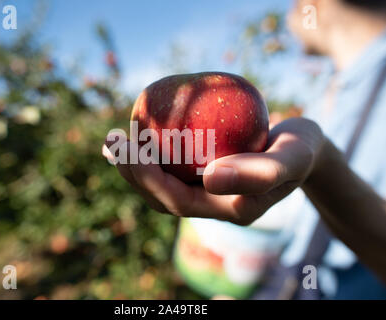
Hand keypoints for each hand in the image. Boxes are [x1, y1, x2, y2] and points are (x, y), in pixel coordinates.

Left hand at [102, 117, 325, 225]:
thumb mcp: (292, 159)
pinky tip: (136, 135)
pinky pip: (171, 165)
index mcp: (226, 209)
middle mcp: (211, 203)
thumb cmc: (301, 151)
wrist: (305, 148)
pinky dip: (150, 152)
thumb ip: (262, 173)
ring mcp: (206, 189)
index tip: (128, 148)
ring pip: (162, 183)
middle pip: (161, 195)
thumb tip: (208, 178)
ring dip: (134, 165)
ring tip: (113, 142)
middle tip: (111, 142)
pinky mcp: (204, 172)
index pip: (177, 200)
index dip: (147, 178)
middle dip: (131, 172)